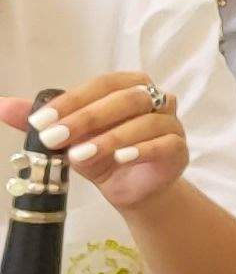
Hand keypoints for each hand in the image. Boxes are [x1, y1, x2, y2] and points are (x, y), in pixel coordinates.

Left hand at [33, 68, 186, 207]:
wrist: (132, 189)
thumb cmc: (102, 155)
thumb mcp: (67, 138)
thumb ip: (41, 122)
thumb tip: (1, 106)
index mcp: (128, 87)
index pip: (102, 84)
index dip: (71, 100)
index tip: (40, 121)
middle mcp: (155, 99)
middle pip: (126, 98)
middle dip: (87, 117)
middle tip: (54, 137)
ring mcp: (170, 123)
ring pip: (146, 121)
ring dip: (110, 137)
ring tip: (79, 155)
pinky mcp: (179, 149)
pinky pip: (164, 143)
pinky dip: (141, 150)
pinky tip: (119, 159)